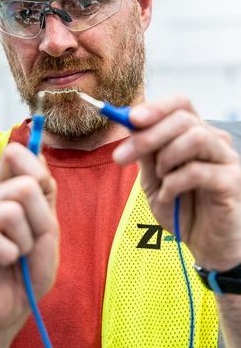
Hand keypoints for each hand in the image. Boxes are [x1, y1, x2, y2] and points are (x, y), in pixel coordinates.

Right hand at [0, 143, 58, 347]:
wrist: (11, 308)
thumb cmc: (30, 268)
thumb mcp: (49, 231)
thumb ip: (45, 195)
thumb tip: (40, 156)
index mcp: (6, 191)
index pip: (14, 155)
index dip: (34, 165)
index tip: (42, 189)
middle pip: (24, 187)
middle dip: (39, 222)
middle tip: (30, 244)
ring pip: (11, 213)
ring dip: (24, 243)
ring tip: (14, 255)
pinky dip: (7, 255)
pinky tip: (1, 262)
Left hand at [113, 94, 240, 271]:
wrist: (205, 246)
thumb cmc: (182, 209)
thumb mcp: (153, 180)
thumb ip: (145, 154)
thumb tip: (130, 126)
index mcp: (194, 134)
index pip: (181, 103)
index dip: (156, 106)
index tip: (130, 118)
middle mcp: (214, 141)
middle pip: (183, 118)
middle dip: (147, 136)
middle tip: (121, 157)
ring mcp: (226, 159)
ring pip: (196, 136)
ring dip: (166, 158)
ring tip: (160, 179)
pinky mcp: (233, 181)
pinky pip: (199, 170)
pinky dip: (175, 183)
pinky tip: (170, 195)